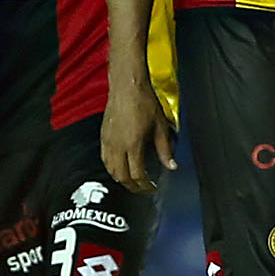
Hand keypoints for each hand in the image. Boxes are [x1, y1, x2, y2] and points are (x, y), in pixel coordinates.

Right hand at [101, 79, 176, 194]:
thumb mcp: (160, 126)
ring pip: (111, 170)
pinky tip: (119, 168)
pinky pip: (104, 160)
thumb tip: (171, 166)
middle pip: (122, 176)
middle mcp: (118, 146)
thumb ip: (165, 149)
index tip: (152, 188)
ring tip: (132, 181)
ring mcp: (108, 142)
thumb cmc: (144, 102)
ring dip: (121, 179)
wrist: (127, 86)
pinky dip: (112, 169)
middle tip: (142, 189)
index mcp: (133, 145)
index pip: (137, 175)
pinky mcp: (103, 136)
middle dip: (133, 186)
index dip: (144, 185)